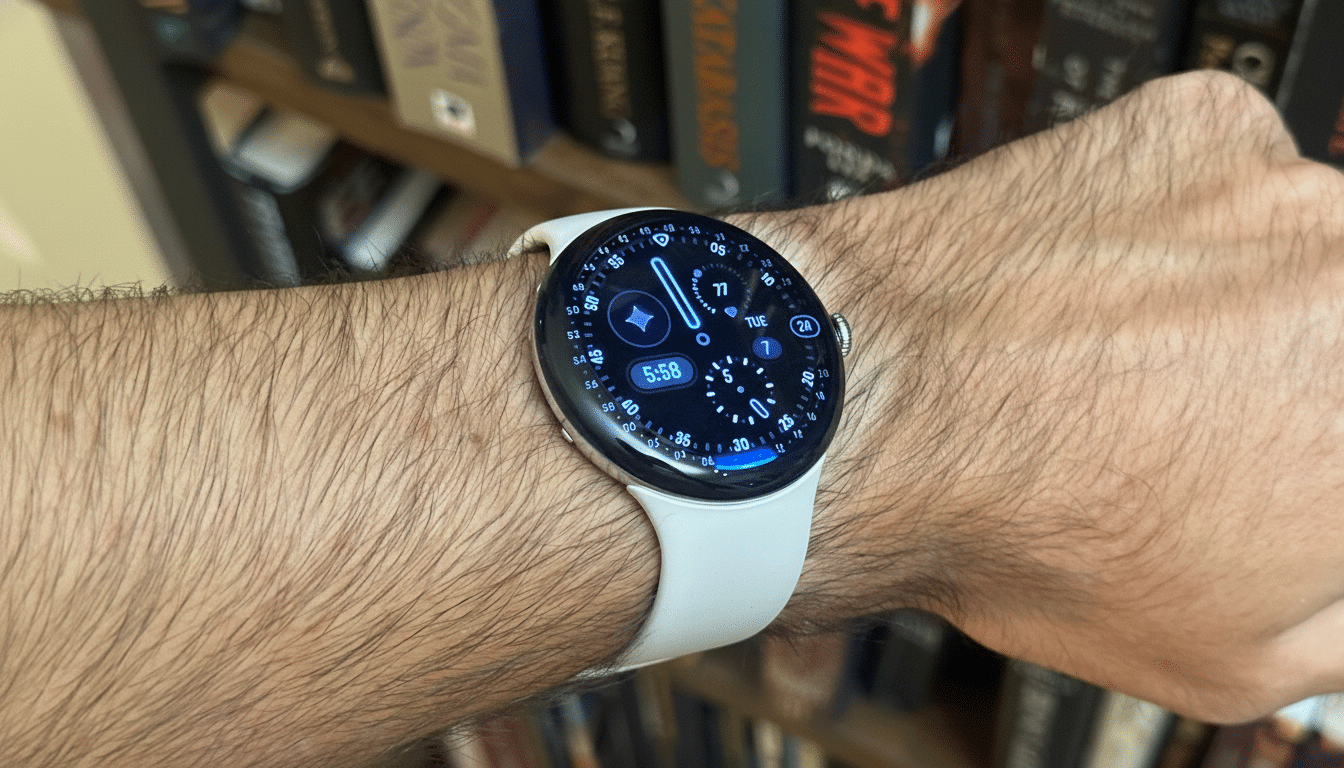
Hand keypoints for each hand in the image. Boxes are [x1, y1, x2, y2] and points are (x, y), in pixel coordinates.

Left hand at [759, 71, 1343, 722]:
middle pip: (1336, 332)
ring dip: (1237, 307)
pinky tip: (1098, 296)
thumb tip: (1339, 568)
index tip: (1267, 477)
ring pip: (1297, 257)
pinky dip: (1173, 235)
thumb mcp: (1245, 656)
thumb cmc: (1032, 535)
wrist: (868, 411)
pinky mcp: (1201, 125)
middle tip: (1199, 432)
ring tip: (1123, 366)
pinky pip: (1220, 187)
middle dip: (1294, 388)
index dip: (1309, 461)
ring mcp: (1289, 187)